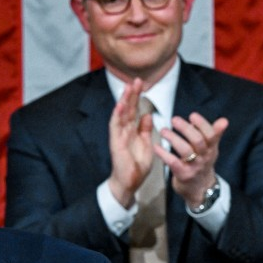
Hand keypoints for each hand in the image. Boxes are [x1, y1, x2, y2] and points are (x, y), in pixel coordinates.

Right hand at [107, 78, 156, 208]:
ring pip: (120, 114)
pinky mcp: (115, 143)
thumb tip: (147, 115)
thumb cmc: (136, 166)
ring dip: (124, 100)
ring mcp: (118, 135)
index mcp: (132, 130)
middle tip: (136, 79)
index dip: (137, 97)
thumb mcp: (146, 144)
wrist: (129, 182)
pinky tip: (120, 105)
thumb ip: (145, 130)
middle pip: (127, 108)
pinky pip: (115, 127)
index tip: (141, 84)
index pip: (134, 110)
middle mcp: (124, 130)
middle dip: (131, 94)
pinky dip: (117, 115)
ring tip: (128, 87)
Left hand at [158, 111, 228, 207]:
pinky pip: (173, 162)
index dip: (202, 124)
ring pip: (185, 150)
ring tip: (163, 130)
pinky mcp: (183, 175)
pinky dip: (163, 154)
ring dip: (173, 138)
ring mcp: (194, 166)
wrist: (200, 190)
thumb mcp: (211, 149)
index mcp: (211, 148)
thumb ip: (214, 134)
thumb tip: (224, 120)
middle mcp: (204, 157)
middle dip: (186, 129)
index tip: (192, 115)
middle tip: (174, 119)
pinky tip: (156, 146)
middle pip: (198, 140)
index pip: (211, 134)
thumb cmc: (202, 164)